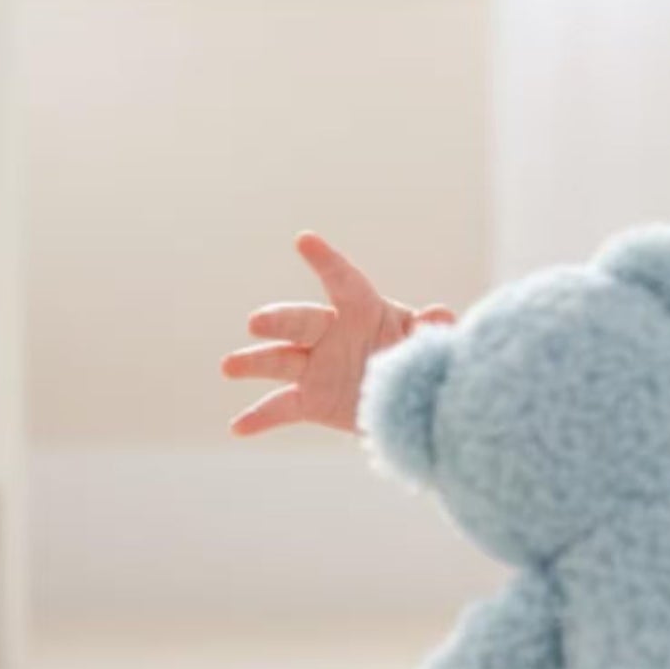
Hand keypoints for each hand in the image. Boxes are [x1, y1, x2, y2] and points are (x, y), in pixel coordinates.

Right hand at [221, 231, 454, 435]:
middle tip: (256, 322)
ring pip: (279, 360)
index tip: (304, 241)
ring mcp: (316, 366)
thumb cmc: (420, 359)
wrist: (412, 403)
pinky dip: (258, 417)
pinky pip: (280, 407)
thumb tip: (440, 314)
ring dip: (253, 362)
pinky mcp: (310, 400)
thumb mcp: (430, 345)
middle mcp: (332, 333)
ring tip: (229, 366)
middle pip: (301, 321)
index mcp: (365, 310)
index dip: (326, 262)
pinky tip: (237, 427)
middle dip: (279, 320)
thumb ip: (432, 331)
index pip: (344, 282)